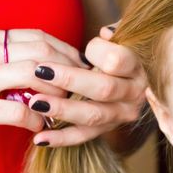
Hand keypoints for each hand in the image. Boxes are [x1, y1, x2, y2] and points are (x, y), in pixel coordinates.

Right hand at [0, 29, 86, 145]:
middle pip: (42, 52)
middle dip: (70, 69)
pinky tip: (41, 125)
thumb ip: (0, 57)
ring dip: (58, 92)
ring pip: (34, 74)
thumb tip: (40, 64)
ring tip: (66, 106)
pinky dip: (38, 118)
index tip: (80, 67)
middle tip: (82, 87)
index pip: (37, 37)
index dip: (66, 51)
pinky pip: (18, 110)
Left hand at [29, 25, 146, 146]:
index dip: (98, 52)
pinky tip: (39, 138)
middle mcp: (134, 94)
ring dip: (62, 110)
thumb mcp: (122, 40)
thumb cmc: (119, 53)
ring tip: (35, 103)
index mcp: (137, 69)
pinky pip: (83, 136)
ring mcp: (121, 115)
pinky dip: (60, 139)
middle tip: (40, 72)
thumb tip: (105, 34)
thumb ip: (114, 34)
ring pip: (92, 115)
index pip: (118, 61)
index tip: (82, 48)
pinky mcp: (106, 129)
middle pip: (104, 89)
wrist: (129, 80)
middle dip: (70, 80)